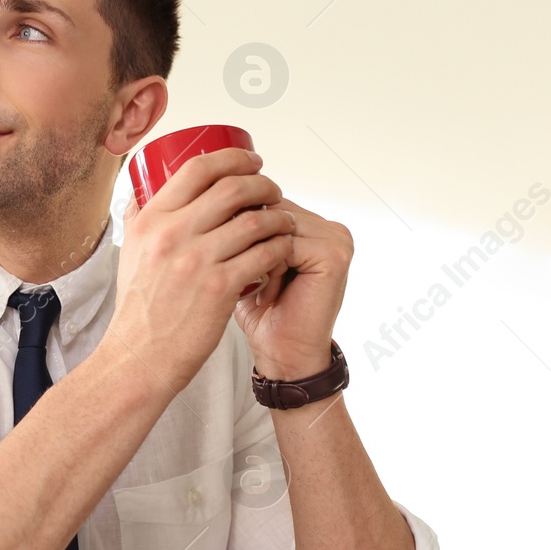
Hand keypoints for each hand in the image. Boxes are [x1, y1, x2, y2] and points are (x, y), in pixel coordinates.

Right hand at [105, 148, 295, 392]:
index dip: (231, 159)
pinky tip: (282, 251)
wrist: (140, 356)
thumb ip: (138, 220)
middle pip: (231, 188)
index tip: (251, 161)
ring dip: (277, 217)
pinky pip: (263, 254)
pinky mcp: (219, 287)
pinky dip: (279, 248)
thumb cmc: (139, 310)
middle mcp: (172, 234)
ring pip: (254, 220)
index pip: (196, 170)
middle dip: (262, 184)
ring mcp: (197, 260)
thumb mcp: (130, 253)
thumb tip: (144, 192)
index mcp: (151, 220)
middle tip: (274, 191)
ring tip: (284, 222)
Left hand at [235, 199, 352, 379]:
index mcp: (312, 223)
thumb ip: (245, 227)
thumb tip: (214, 195)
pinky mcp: (334, 256)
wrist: (284, 355)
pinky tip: (268, 293)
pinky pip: (286, 245)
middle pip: (272, 210)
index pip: (268, 202)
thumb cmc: (263, 312)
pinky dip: (269, 268)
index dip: (240, 224)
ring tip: (257, 286)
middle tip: (243, 275)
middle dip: (247, 240)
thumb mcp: (247, 258)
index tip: (226, 253)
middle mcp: (329, 227)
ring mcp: (336, 239)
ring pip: (276, 226)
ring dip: (256, 256)